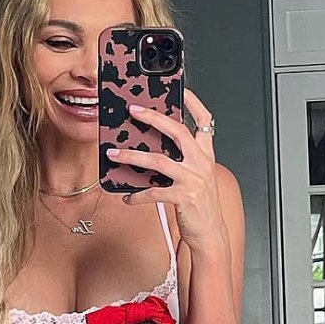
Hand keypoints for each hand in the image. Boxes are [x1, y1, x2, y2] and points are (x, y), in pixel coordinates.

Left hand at [107, 88, 225, 252]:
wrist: (211, 234)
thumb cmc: (200, 206)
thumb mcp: (196, 179)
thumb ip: (182, 162)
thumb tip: (151, 150)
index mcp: (205, 156)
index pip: (204, 121)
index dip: (193, 103)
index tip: (181, 89)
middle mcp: (201, 164)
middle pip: (178, 131)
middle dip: (154, 118)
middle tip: (134, 110)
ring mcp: (193, 180)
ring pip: (159, 160)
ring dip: (132, 156)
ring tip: (114, 154)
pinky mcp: (184, 197)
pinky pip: (154, 192)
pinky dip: (137, 194)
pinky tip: (127, 197)